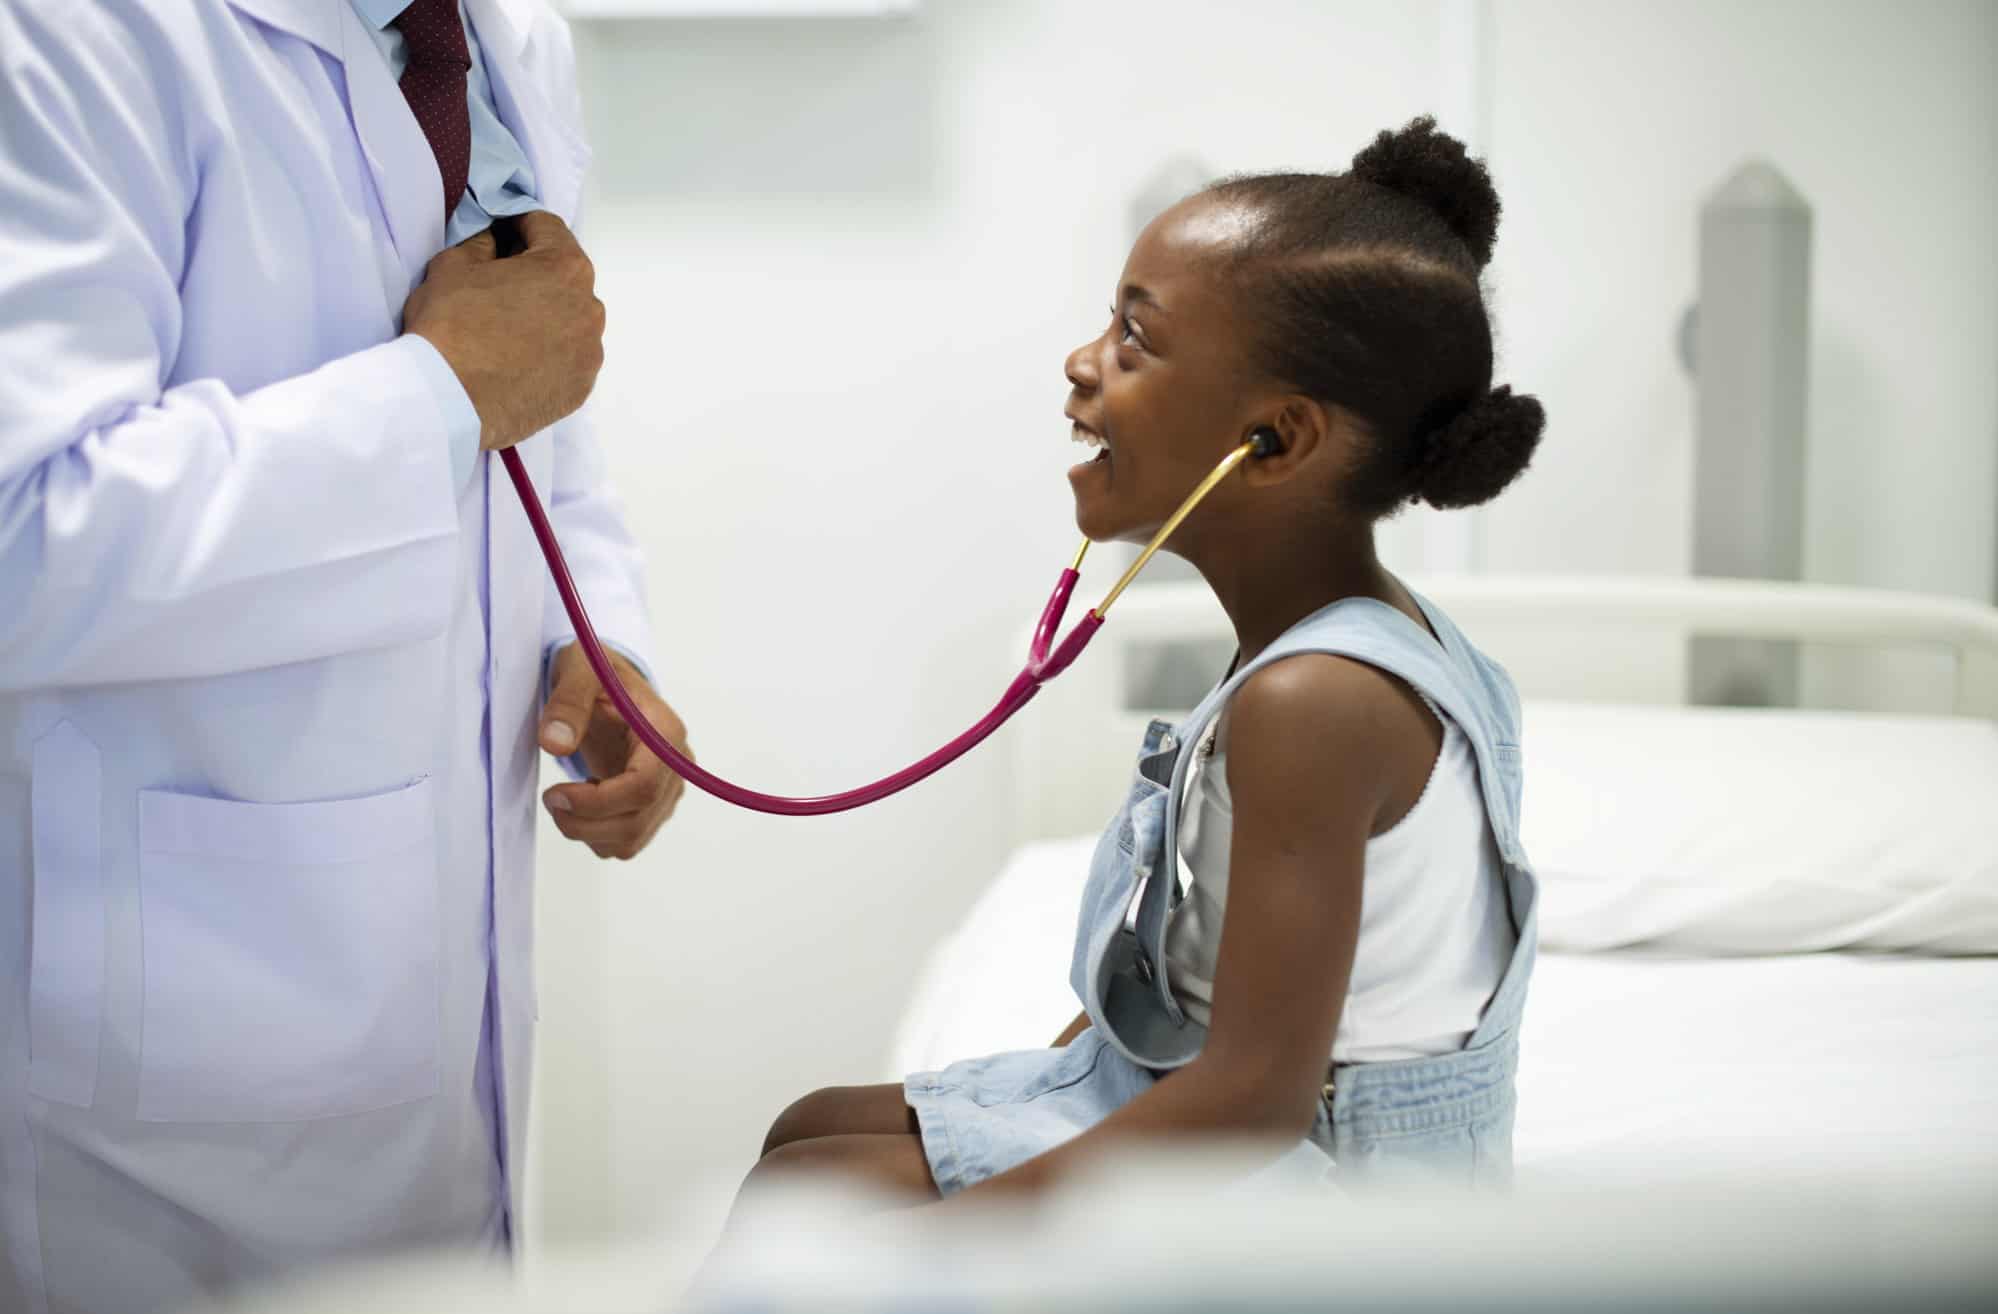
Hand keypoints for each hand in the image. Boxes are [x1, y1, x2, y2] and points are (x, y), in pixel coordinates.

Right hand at [402, 211, 605, 451]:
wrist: (448, 400)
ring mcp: (589, 352)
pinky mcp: (581, 387)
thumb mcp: (452, 265)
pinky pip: (568, 358)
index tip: (500, 231)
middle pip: (563, 275)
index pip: (547, 228)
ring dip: (544, 314)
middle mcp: (589, 308)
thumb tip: (493, 240)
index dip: (518, 223)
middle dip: (533, 272)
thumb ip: (481, 243)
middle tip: (498, 281)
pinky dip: (548, 352)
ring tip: (506, 328)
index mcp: (565, 267)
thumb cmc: (449, 326)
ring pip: (569, 319)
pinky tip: (516, 359)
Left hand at [539, 643, 690, 860]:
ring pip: (631, 840)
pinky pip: (627, 842)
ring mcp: (668, 791)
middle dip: (584, 822)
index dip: (597, 802)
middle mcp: (677, 767)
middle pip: (636, 821)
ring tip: (564, 797)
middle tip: (550, 798)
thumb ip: (568, 703)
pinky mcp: (654, 807)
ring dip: (588, 832)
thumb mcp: (579, 670)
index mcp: (664, 733)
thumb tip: (555, 743)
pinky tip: (585, 801)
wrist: (610, 684)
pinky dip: (597, 834)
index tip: (555, 793)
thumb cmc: (599, 672)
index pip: (643, 787)